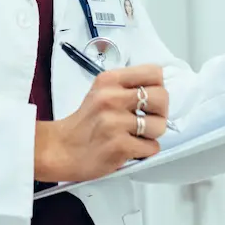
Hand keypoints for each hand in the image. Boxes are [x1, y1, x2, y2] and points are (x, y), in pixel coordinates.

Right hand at [34, 65, 169, 182]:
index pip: (154, 73)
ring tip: (135, 136)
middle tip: (148, 120)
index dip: (157, 88)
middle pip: (162, 97)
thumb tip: (159, 92)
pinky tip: (129, 148)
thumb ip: (126, 88)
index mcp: (109, 80)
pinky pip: (151, 147)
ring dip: (152, 135)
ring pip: (160, 125)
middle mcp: (112, 98)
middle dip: (161, 112)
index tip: (149, 100)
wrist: (62, 149)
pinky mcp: (119, 145)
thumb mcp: (101, 92)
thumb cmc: (85, 123)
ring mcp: (115, 122)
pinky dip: (144, 151)